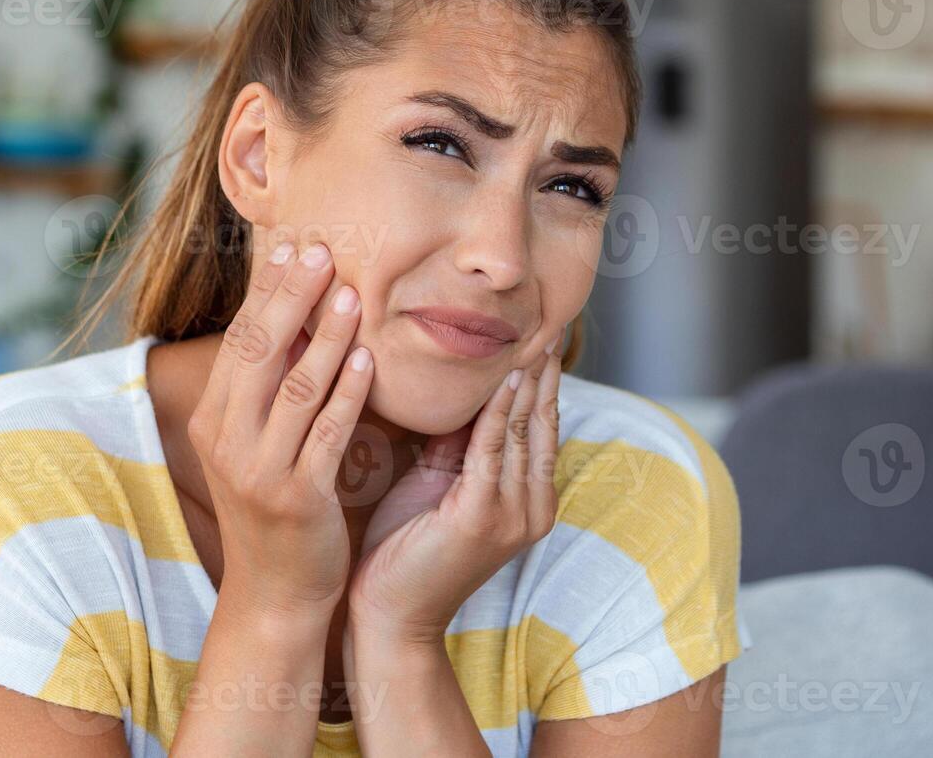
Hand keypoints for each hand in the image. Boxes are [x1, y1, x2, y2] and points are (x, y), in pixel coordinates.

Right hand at [186, 241, 373, 620]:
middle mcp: (228, 441)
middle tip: (323, 252)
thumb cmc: (275, 508)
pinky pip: (327, 434)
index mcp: (214, 421)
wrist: (276, 593)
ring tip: (354, 294)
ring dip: (326, 336)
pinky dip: (347, 394)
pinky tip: (367, 360)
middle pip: (260, 353)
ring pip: (295, 388)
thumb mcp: (255, 445)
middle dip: (292, 298)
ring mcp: (260, 471)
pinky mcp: (298, 498)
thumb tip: (294, 317)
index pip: (240, 340)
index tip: (295, 246)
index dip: (267, 291)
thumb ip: (268, 390)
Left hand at [345, 331, 564, 644]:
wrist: (389, 618)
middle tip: (543, 314)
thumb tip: (462, 387)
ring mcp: (513, 513)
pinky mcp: (484, 517)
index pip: (540, 423)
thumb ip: (460, 442)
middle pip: (540, 419)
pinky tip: (500, 375)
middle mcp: (532, 505)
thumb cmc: (405, 549)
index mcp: (527, 498)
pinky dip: (495, 409)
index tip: (536, 328)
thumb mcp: (440, 483)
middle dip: (541, 367)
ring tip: (526, 330)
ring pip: (522, 428)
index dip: (540, 376)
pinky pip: (492, 448)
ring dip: (523, 377)